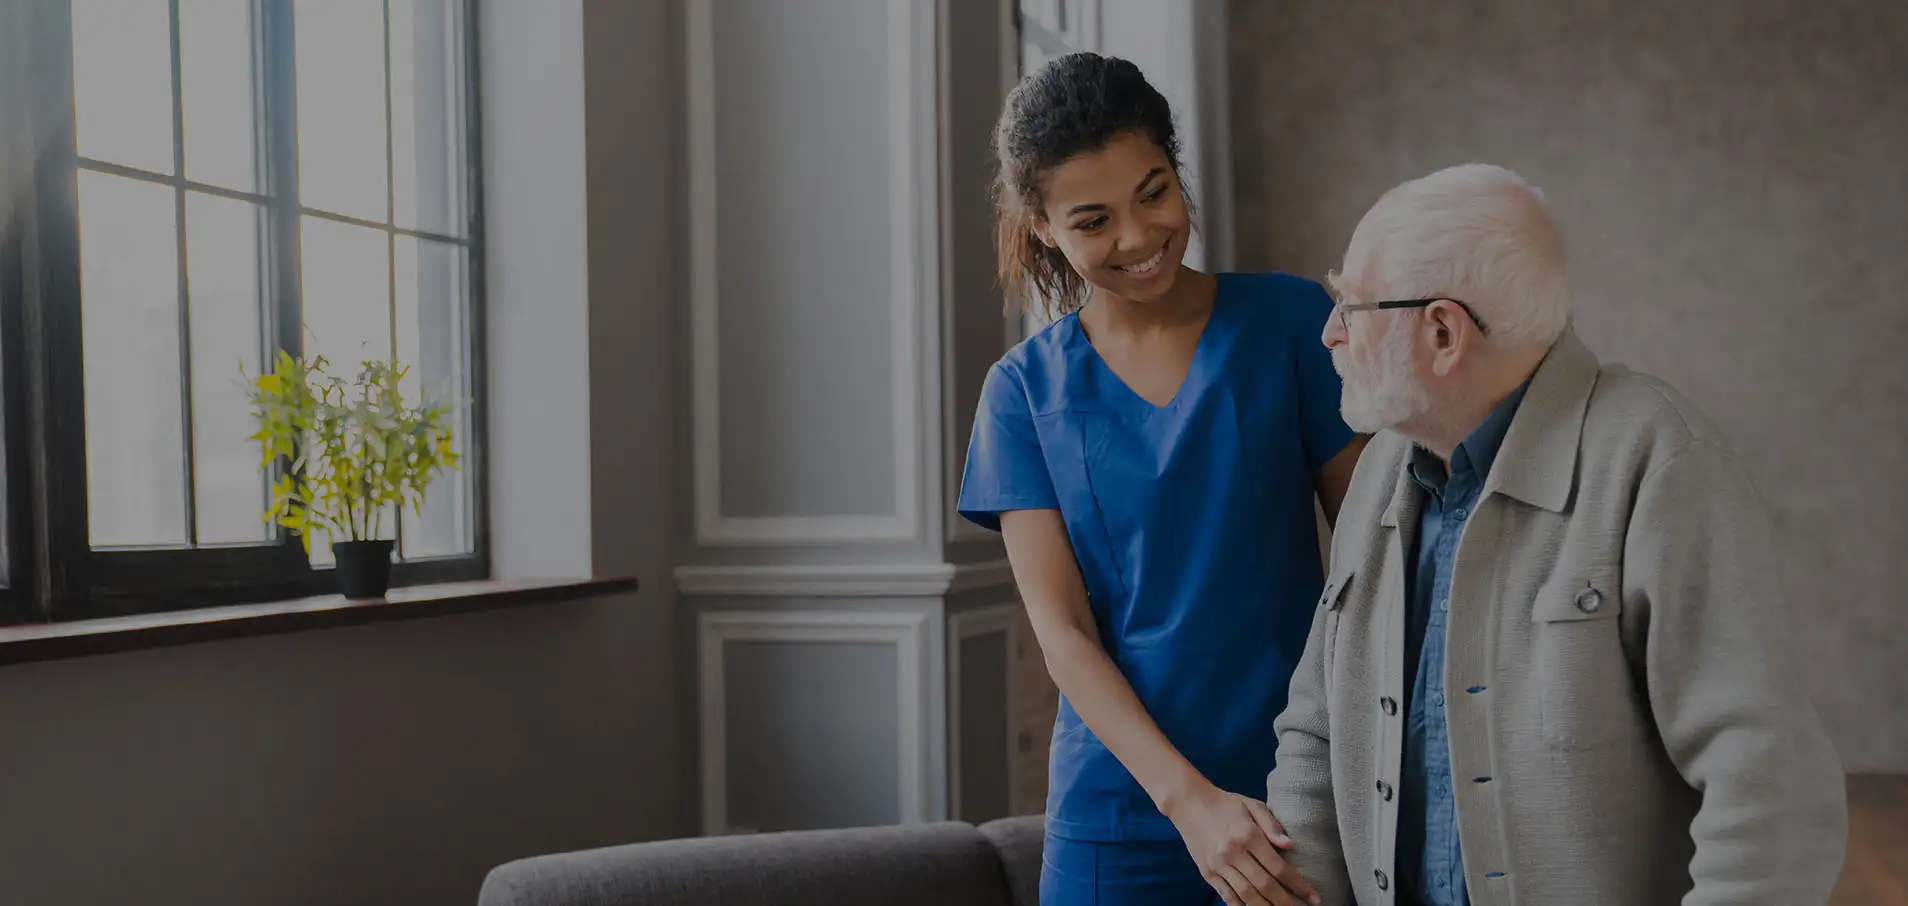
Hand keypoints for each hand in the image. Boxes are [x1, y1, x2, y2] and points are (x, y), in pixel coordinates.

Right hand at [1164, 781, 1319, 905]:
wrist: (1188, 803)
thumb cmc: (1225, 803)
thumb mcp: (1252, 805)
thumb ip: (1272, 825)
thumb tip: (1291, 845)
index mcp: (1248, 835)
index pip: (1278, 867)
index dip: (1298, 885)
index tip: (1314, 897)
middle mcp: (1233, 853)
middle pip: (1265, 886)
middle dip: (1286, 902)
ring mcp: (1219, 865)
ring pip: (1247, 895)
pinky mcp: (1207, 872)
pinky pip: (1227, 896)